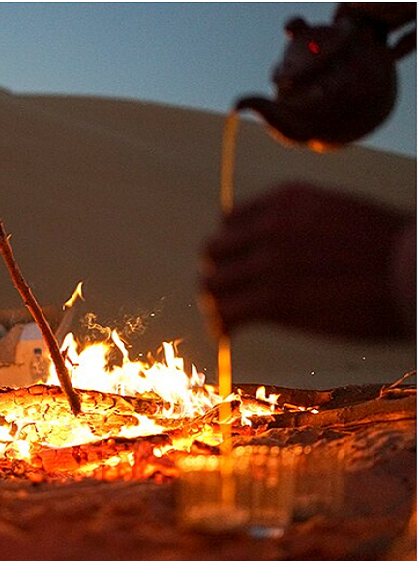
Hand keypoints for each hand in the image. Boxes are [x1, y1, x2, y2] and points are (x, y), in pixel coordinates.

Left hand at [201, 183, 411, 339]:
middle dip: (220, 272)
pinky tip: (226, 335)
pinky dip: (222, 326)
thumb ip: (303, 223)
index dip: (232, 247)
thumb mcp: (342, 213)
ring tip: (226, 317)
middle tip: (229, 293)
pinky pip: (227, 314)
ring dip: (216, 302)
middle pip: (214, 252)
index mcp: (287, 200)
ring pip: (213, 284)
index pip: (230, 221)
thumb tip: (286, 246)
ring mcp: (268, 263)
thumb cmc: (395, 248)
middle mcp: (270, 226)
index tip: (238, 265)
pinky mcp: (274, 301)